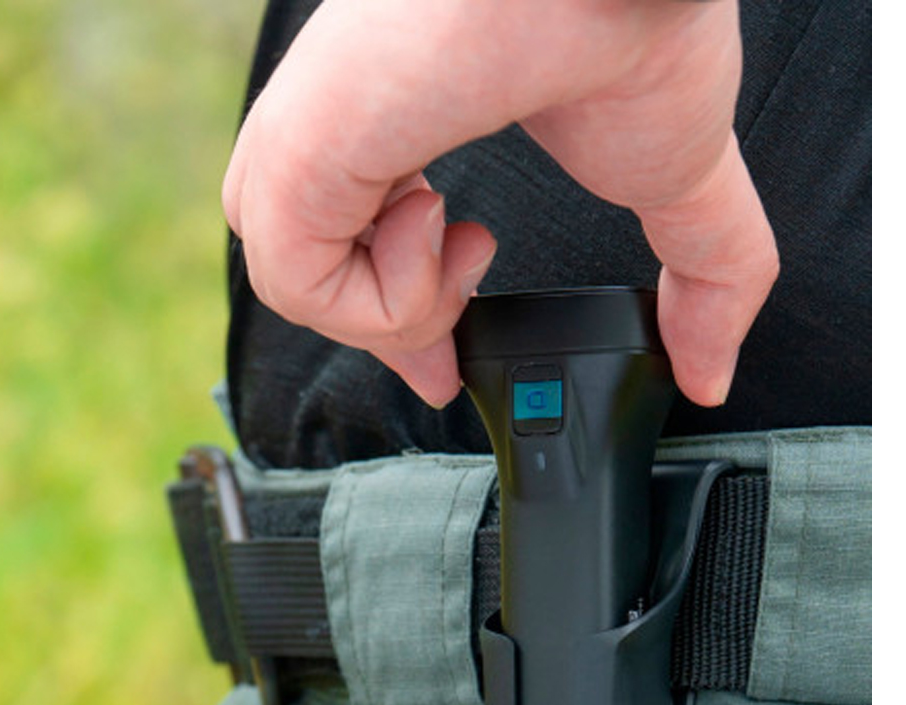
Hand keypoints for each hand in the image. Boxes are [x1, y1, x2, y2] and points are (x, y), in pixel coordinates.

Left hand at [222, 0, 778, 407]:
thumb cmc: (629, 33)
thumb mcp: (678, 183)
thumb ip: (705, 279)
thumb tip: (715, 374)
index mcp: (399, 117)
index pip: (352, 248)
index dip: (396, 324)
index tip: (439, 368)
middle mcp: (333, 131)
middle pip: (314, 278)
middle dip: (396, 324)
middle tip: (457, 307)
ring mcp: (298, 146)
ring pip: (307, 297)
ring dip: (407, 304)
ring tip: (463, 235)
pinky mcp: (286, 167)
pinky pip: (307, 296)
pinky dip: (386, 298)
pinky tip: (436, 222)